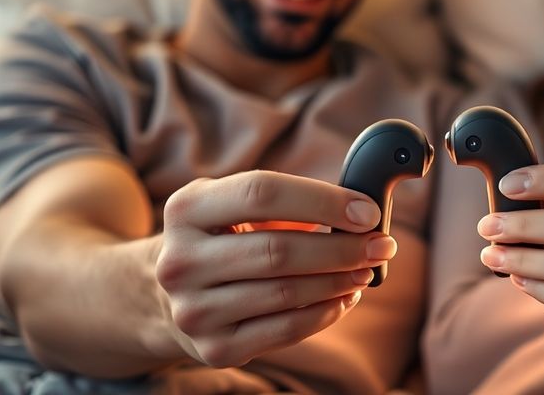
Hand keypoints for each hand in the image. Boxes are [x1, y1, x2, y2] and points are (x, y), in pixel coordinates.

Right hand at [155, 170, 396, 367]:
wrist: (162, 298)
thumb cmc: (218, 239)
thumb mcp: (228, 205)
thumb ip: (283, 201)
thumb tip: (358, 214)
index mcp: (185, 209)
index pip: (262, 194)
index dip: (322, 202)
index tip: (367, 212)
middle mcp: (180, 261)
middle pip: (278, 250)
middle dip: (343, 248)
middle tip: (381, 246)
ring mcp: (193, 310)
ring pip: (286, 293)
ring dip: (339, 281)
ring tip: (366, 270)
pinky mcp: (214, 348)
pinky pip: (285, 330)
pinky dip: (325, 313)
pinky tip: (344, 298)